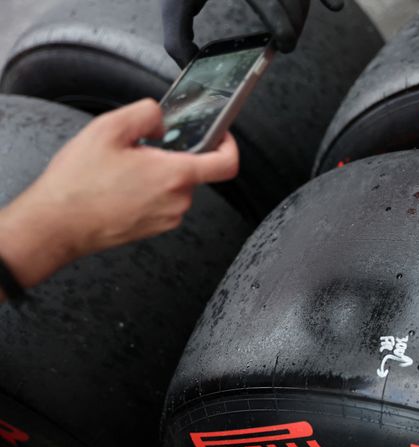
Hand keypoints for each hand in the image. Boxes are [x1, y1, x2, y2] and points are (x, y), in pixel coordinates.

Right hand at [0, 99, 237, 291]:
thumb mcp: (108, 129)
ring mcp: (167, 218)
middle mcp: (178, 201)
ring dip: (156, 173)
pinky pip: (161, 202)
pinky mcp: (153, 229)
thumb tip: (162, 119)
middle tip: (140, 149)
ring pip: (174, 186)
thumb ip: (146, 113)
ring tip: (121, 170)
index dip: (229, 145)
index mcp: (175, 176)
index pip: (226, 164)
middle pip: (193, 170)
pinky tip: (119, 187)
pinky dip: (147, 190)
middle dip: (172, 155)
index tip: (221, 134)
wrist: (56, 225)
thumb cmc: (78, 183)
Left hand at [162, 0, 344, 66]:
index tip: (284, 47)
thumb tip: (196, 66)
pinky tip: (335, 7)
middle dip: (294, 26)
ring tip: (290, 29)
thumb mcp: (173, 5)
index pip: (270, 2)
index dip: (283, 26)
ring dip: (301, 12)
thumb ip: (177, 40)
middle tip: (286, 45)